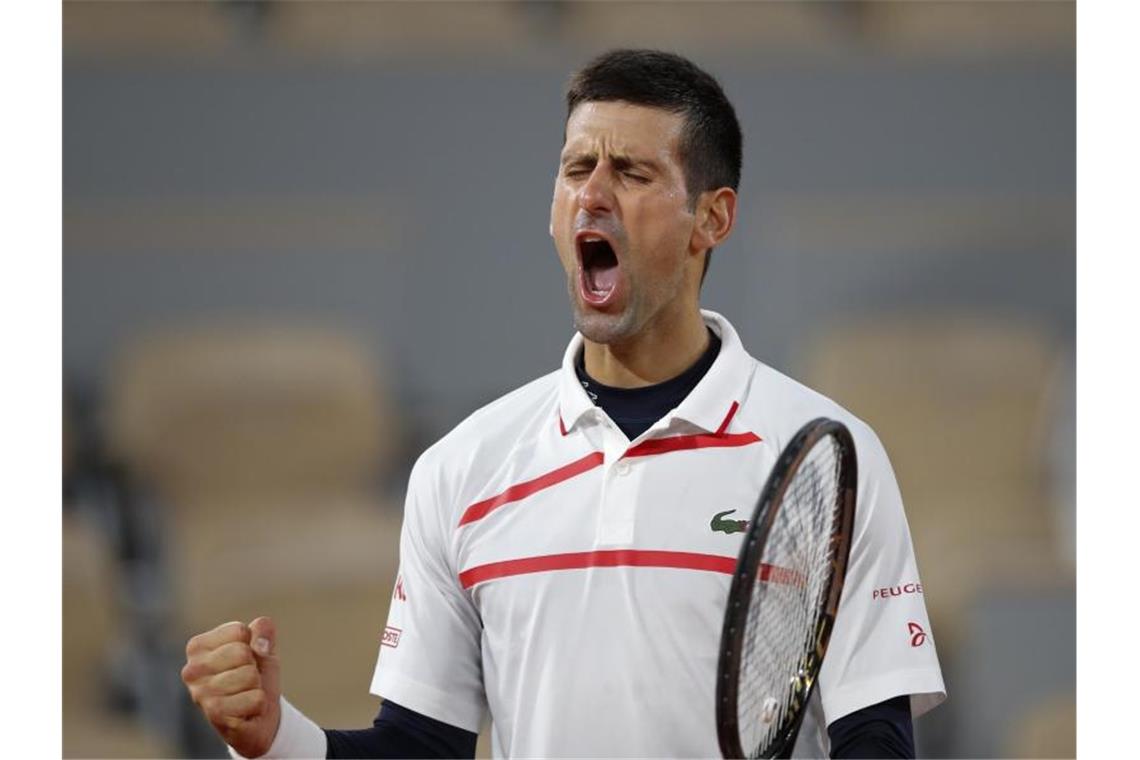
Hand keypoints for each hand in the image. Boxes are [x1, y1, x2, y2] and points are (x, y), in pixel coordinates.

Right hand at [181, 617, 282, 757]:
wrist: (257, 719)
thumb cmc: (255, 676)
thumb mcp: (262, 646)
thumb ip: (263, 629)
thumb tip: (260, 644)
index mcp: (198, 647)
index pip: (239, 631)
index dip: (252, 645)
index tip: (244, 660)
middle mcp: (192, 670)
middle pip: (242, 653)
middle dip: (254, 667)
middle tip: (246, 680)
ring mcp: (201, 693)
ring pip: (250, 676)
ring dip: (256, 686)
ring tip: (245, 694)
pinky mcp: (215, 714)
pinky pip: (256, 698)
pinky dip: (259, 704)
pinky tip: (246, 710)